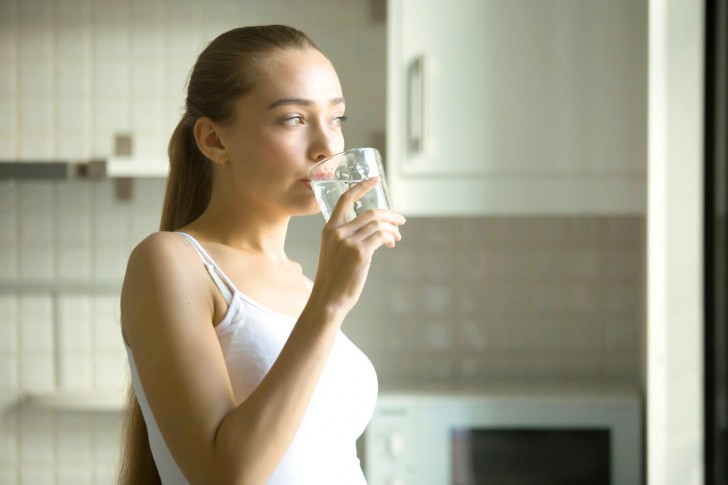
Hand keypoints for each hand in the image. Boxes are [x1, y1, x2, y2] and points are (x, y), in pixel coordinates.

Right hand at [312, 177, 405, 314]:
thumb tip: (374, 233)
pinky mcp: (360, 252)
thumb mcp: (334, 252)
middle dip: (389, 214)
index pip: (345, 199)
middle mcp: (338, 231)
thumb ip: (348, 238)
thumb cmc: (333, 279)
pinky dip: (390, 237)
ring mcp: (349, 241)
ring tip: (397, 236)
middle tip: (400, 220)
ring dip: (392, 228)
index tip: (374, 179)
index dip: (361, 187)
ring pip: (378, 224)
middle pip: (370, 212)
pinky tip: (392, 243)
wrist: (328, 299)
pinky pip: (381, 236)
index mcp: (329, 229)